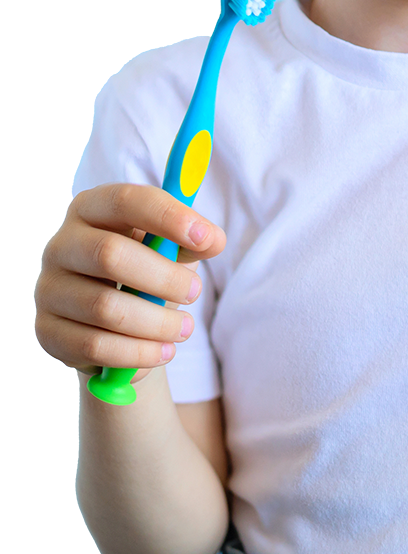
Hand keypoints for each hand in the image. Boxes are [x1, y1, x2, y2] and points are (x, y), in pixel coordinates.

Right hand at [35, 183, 226, 382]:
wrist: (111, 318)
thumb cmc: (144, 266)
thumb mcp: (170, 245)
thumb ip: (193, 239)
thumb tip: (213, 240)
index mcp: (92, 208)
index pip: (126, 201)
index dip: (167, 216)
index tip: (206, 239)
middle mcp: (61, 244)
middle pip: (109, 255)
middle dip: (163, 277)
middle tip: (195, 292)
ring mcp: (49, 289)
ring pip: (104, 308)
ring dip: (155, 323)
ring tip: (185, 328)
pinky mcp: (47, 331)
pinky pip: (94, 345)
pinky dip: (136, 352)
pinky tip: (163, 351)